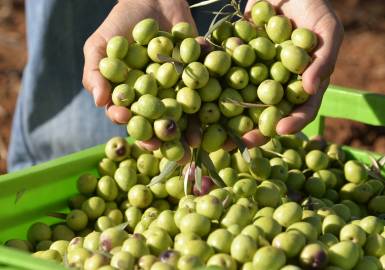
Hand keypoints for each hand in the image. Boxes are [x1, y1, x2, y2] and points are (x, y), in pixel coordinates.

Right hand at [82, 0, 198, 163]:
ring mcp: (179, 88)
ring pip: (185, 114)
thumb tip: (99, 102)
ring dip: (191, 130)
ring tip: (195, 143)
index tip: (136, 130)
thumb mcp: (101, 44)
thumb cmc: (122, 22)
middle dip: (166, 138)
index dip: (133, 126)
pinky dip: (211, 103)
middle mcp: (157, 97)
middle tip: (171, 153)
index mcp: (133, 96)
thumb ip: (96, 71)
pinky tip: (215, 117)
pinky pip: (206, 91)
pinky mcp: (199, 76)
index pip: (133, 118)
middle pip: (161, 123)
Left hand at [224, 0, 343, 150]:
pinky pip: (223, 73)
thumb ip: (324, 59)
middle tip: (237, 143)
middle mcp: (277, 83)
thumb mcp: (327, 30)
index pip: (301, 110)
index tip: (280, 131)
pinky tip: (197, 96)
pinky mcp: (235, 59)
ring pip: (240, 99)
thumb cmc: (313, 6)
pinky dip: (211, 84)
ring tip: (210, 130)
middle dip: (251, 129)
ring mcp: (254, 73)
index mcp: (302, 83)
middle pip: (266, 112)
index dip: (293, 123)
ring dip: (225, 116)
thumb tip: (312, 88)